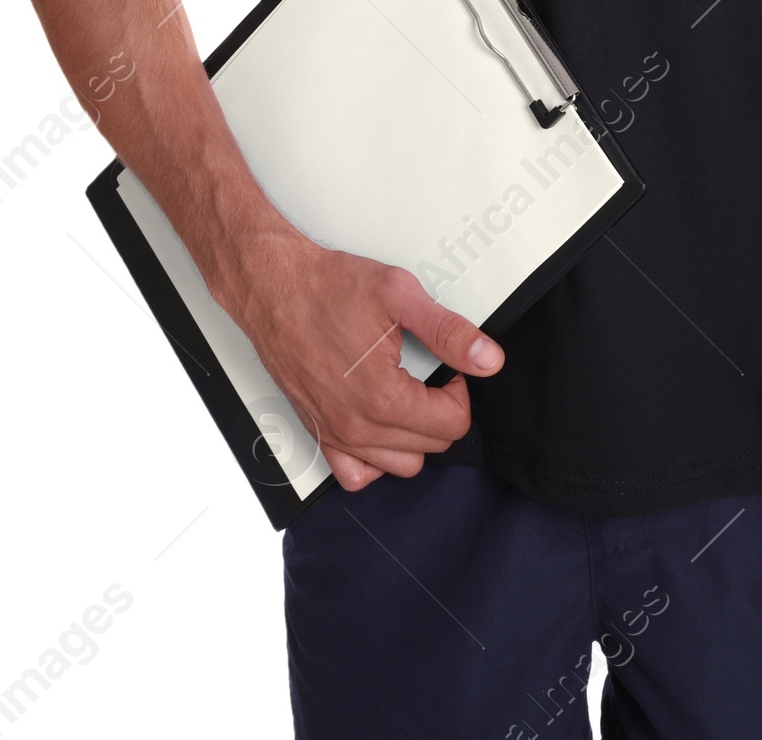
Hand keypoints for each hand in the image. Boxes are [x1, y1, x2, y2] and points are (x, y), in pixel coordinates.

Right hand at [224, 231, 504, 493]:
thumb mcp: (398, 295)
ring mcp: (335, 434)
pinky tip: (380, 422)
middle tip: (430, 371)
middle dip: (441, 409)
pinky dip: (375, 457)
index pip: (453, 423)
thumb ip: (448, 331)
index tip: (449, 366)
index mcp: (383, 398)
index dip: (461, 389)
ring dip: (414, 435)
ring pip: (399, 465)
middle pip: (431, 446)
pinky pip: (356, 474)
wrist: (273, 286)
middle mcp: (357, 427)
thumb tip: (487, 358)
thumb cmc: (326, 287)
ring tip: (408, 393)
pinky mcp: (318, 432)